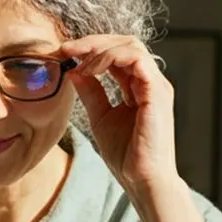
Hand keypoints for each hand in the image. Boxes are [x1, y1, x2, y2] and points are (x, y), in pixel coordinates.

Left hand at [62, 34, 203, 221]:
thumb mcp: (101, 117)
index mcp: (140, 87)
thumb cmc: (127, 155)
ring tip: (79, 62)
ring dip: (100, 49)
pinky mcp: (157, 92)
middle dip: (93, 42)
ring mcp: (156, 85)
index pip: (118, 53)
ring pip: (130, 45)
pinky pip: (136, 59)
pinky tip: (92, 70)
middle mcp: (150, 82)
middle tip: (66, 49)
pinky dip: (111, 58)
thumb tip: (74, 71)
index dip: (91, 49)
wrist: (142, 179)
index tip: (64, 53)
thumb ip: (91, 92)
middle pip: (125, 43)